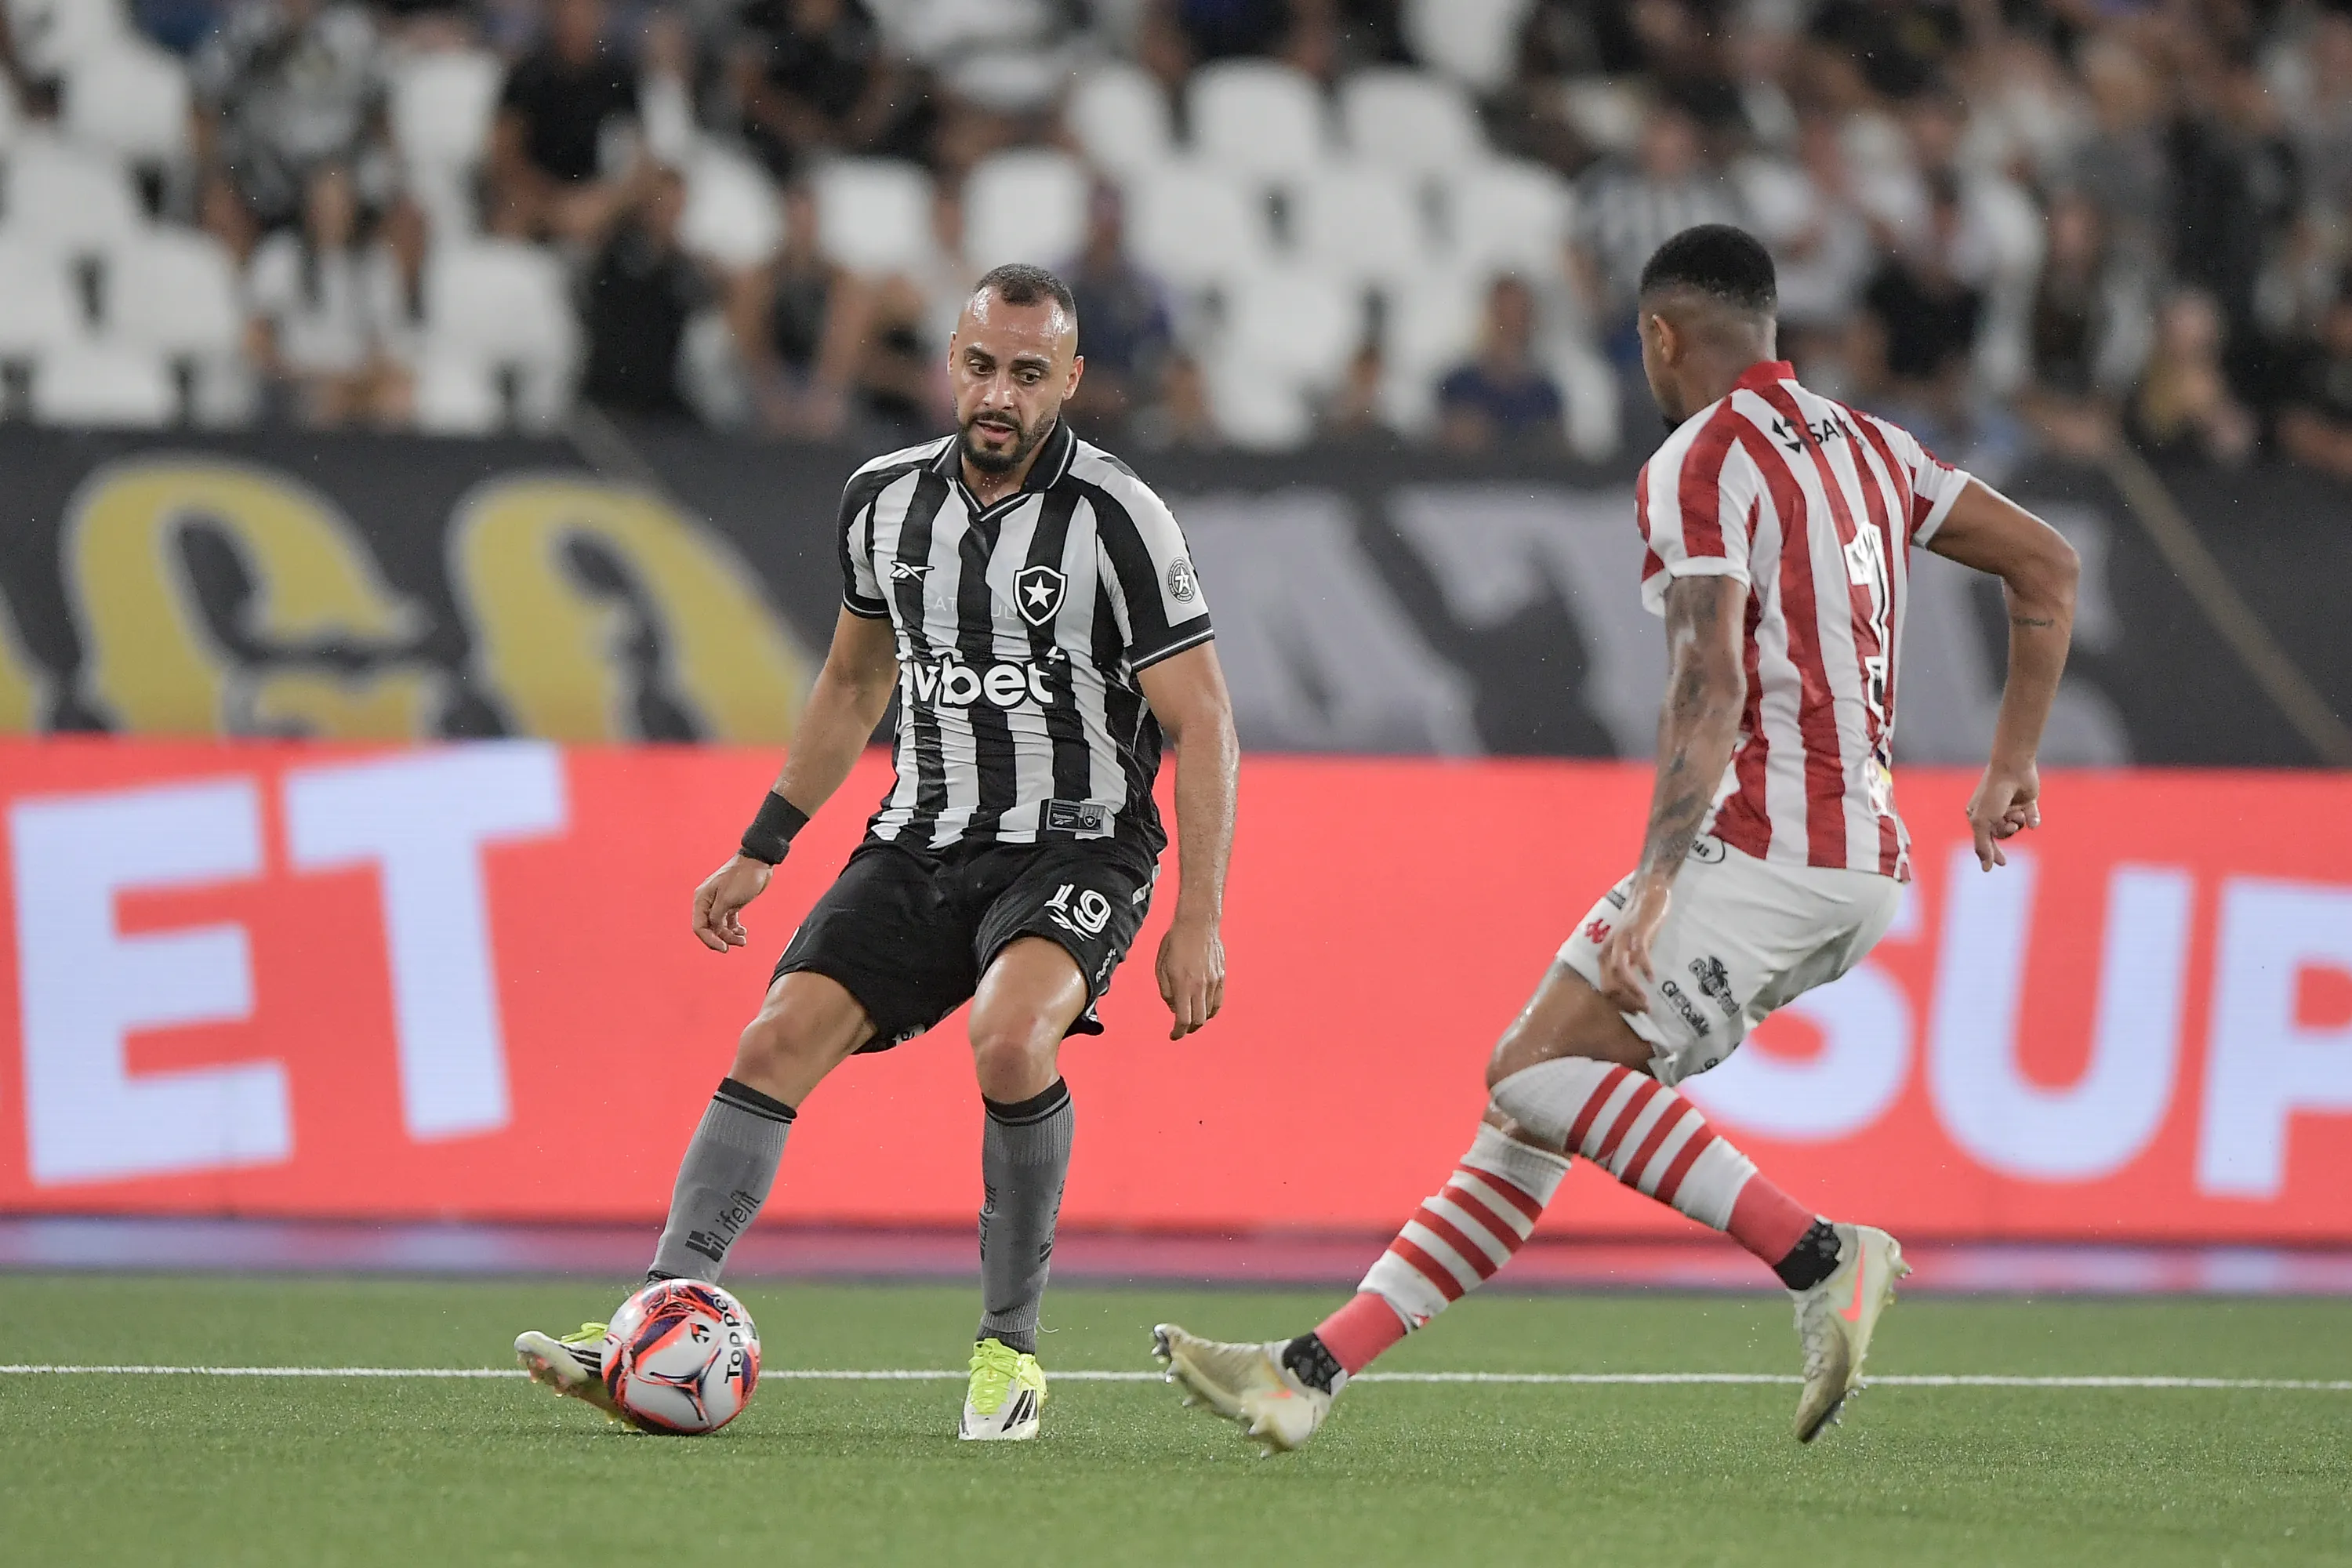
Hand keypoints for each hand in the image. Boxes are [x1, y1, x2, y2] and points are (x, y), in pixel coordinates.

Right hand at [691, 853, 774, 951]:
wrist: (759, 862)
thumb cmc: (743, 876)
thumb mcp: (728, 899)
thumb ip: (717, 916)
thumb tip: (713, 928)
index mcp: (702, 898)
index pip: (699, 926)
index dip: (709, 940)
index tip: (723, 948)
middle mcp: (708, 901)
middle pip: (709, 928)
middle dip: (720, 939)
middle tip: (734, 946)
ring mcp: (720, 902)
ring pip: (720, 926)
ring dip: (730, 936)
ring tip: (743, 940)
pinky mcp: (731, 902)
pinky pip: (729, 921)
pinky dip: (734, 929)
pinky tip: (743, 932)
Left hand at [1155, 915, 1225, 1040]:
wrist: (1197, 923)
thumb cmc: (1175, 941)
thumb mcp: (1161, 966)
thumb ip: (1165, 990)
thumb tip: (1173, 1007)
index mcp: (1182, 984)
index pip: (1183, 1019)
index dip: (1178, 1032)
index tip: (1174, 1036)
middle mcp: (1199, 986)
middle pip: (1198, 1020)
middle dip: (1189, 1029)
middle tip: (1182, 1029)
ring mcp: (1213, 982)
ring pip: (1209, 1012)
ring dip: (1200, 1019)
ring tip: (1192, 1017)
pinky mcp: (1221, 976)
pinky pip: (1218, 1001)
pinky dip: (1212, 1010)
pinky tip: (1205, 1009)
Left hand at [1596, 878, 1671, 1013]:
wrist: (1649, 891)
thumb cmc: (1642, 920)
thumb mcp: (1632, 945)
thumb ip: (1631, 962)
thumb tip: (1637, 986)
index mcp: (1606, 953)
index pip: (1605, 986)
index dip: (1618, 1003)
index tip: (1634, 1012)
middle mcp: (1610, 947)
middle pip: (1609, 983)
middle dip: (1625, 1001)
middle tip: (1642, 1011)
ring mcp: (1622, 939)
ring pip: (1620, 971)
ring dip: (1632, 990)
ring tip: (1646, 1002)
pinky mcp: (1637, 931)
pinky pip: (1638, 953)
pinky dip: (1644, 967)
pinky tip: (1652, 978)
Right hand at [1965, 758, 2041, 869]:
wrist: (2013, 769)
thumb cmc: (1993, 794)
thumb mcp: (1982, 821)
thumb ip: (1982, 845)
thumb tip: (1986, 868)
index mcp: (1977, 815)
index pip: (1983, 839)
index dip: (1989, 853)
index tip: (1997, 865)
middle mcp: (1993, 812)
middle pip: (2001, 835)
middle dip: (2005, 833)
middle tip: (2007, 841)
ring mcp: (2010, 807)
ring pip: (2017, 827)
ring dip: (2017, 823)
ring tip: (2017, 813)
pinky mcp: (2027, 802)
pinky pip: (2032, 819)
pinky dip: (2033, 819)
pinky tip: (2031, 817)